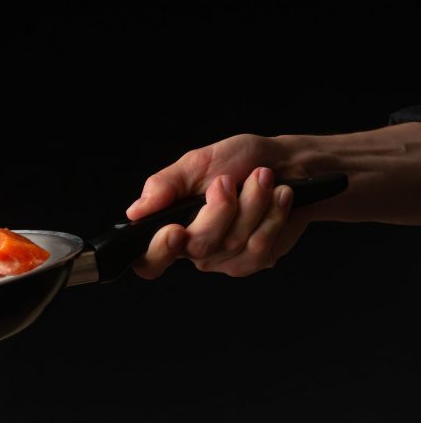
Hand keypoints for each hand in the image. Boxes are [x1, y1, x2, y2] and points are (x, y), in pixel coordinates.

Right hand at [125, 134, 310, 278]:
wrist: (286, 163)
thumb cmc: (238, 161)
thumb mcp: (196, 163)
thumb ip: (164, 185)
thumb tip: (136, 211)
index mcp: (171, 226)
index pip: (149, 261)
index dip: (158, 253)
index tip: (174, 230)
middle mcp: (195, 250)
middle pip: (198, 247)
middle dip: (221, 209)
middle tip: (228, 180)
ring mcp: (227, 259)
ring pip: (234, 244)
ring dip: (253, 204)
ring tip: (262, 177)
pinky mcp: (257, 260)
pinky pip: (261, 246)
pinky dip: (273, 214)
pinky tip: (279, 195)